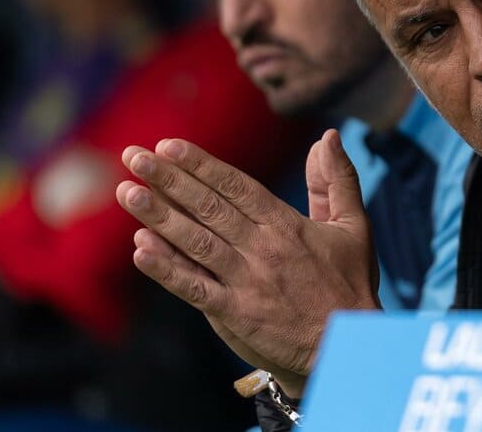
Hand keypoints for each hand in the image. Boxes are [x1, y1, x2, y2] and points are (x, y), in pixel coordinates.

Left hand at [115, 129, 379, 394]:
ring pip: (196, 242)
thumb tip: (330, 137)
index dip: (201, 165)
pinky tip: (140, 250)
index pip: (236, 186)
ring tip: (127, 193)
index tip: (168, 146)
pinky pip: (194, 288)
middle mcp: (263, 248)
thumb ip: (337, 180)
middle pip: (209, 207)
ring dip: (159, 216)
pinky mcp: (236, 313)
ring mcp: (247, 282)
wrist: (348, 345)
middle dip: (168, 180)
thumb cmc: (350, 284)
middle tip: (133, 157)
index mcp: (287, 225)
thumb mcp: (354, 225)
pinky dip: (167, 270)